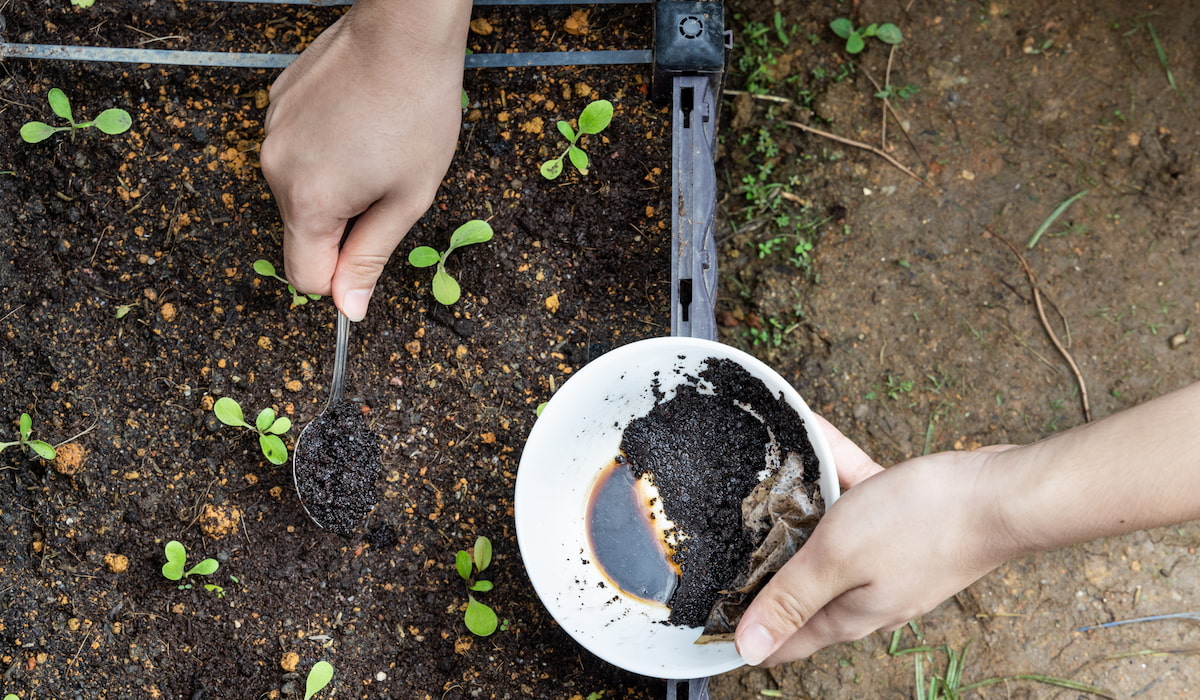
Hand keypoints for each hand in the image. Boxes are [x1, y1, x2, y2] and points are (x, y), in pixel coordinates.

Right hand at [261, 0, 470, 320]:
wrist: (402, 33)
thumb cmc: (416, 114)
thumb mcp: (407, 199)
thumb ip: (371, 256)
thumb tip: (348, 308)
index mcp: (309, 202)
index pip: (304, 277)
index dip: (339, 275)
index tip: (368, 250)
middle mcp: (276, 169)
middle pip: (301, 230)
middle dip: (342, 223)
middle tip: (384, 184)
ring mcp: (270, 132)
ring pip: (299, 188)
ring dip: (333, 182)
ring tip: (373, 144)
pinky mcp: (275, 103)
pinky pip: (296, 148)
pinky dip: (324, 147)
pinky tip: (355, 119)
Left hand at [735, 416, 1018, 665]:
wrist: (1001, 493)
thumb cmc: (922, 524)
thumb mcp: (838, 558)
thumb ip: (792, 598)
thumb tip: (750, 650)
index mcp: (847, 614)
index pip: (785, 640)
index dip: (745, 634)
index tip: (708, 621)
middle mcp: (866, 593)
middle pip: (801, 584)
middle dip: (764, 562)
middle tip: (726, 537)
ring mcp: (888, 558)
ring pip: (829, 533)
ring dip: (800, 505)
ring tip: (768, 475)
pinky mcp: (905, 524)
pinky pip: (857, 495)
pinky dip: (837, 471)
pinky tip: (818, 435)